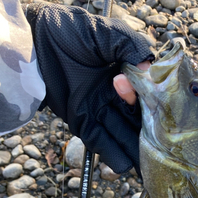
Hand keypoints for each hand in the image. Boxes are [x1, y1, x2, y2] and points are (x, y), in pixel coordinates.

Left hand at [26, 3, 153, 173]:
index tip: (159, 113)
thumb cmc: (69, 33)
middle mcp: (116, 99)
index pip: (148, 101)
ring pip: (123, 139)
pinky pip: (100, 144)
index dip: (155, 109)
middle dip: (150, 139)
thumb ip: (131, 46)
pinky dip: (112, 155)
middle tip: (162, 151)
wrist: (34, 44)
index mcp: (127, 79)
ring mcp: (99, 113)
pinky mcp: (82, 124)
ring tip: (145, 164)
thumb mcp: (106, 34)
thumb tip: (148, 68)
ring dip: (134, 150)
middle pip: (139, 125)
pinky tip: (123, 163)